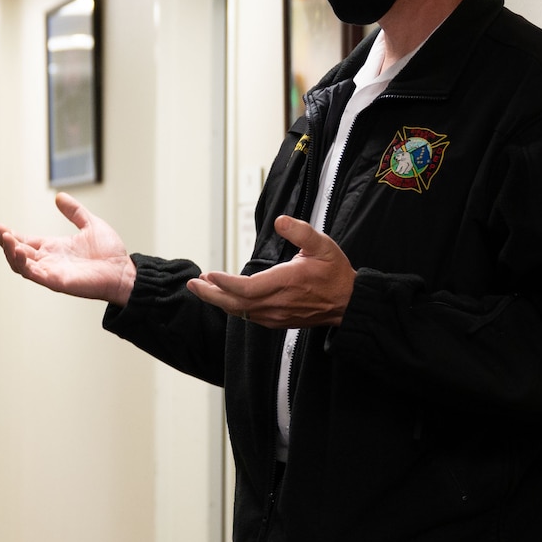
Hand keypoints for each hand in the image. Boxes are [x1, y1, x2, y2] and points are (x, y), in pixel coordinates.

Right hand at [0, 193, 136, 304]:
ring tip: (4, 237)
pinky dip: (23, 263)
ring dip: (9, 252)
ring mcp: (50, 272)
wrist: (124, 271)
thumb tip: (59, 197)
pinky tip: (18, 250)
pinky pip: (33, 274)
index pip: (25, 241)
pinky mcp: (56, 281)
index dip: (10, 234)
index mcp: (53, 248)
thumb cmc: (110, 252)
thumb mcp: (90, 224)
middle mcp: (48, 261)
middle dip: (5, 242)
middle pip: (17, 253)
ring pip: (20, 265)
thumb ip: (74, 212)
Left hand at [187, 216, 354, 327]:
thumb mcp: (323, 245)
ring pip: (239, 311)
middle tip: (193, 283)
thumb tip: (280, 221)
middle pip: (235, 303)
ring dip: (219, 299)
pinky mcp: (276, 320)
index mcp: (285, 283)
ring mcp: (275, 315)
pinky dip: (232, 306)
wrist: (348, 303)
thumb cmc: (335, 273)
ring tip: (202, 286)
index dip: (225, 283)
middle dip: (211, 294)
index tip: (209, 274)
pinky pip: (248, 315)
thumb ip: (301, 231)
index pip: (246, 288)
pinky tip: (223, 296)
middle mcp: (276, 303)